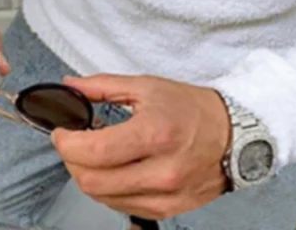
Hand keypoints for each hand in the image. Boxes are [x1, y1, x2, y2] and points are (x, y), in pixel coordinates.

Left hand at [51, 74, 231, 220]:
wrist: (234, 135)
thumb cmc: (192, 108)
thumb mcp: (147, 86)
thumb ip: (103, 86)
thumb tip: (71, 85)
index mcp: (155, 133)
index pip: (94, 152)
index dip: (67, 144)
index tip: (61, 132)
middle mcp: (161, 170)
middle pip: (92, 181)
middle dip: (72, 161)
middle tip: (72, 143)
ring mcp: (165, 195)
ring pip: (103, 198)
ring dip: (88, 177)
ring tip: (93, 155)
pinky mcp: (168, 210)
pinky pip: (122, 207)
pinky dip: (108, 190)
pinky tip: (113, 170)